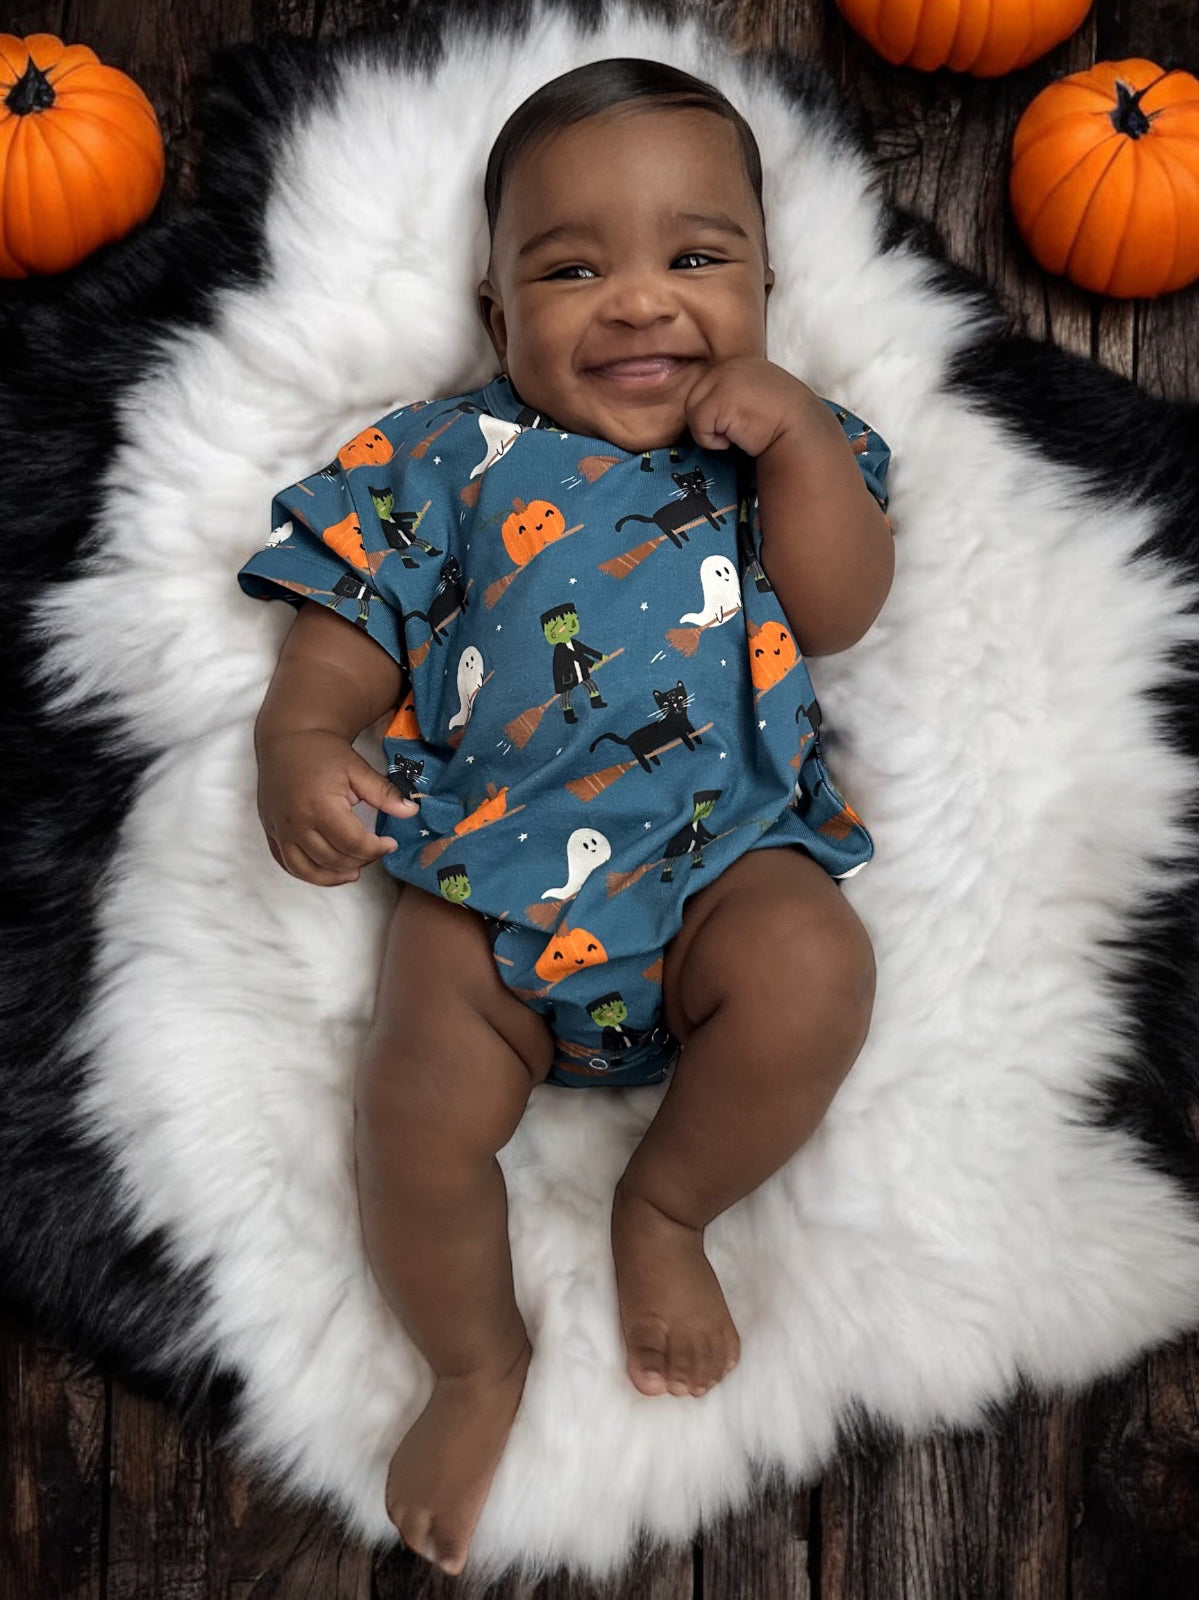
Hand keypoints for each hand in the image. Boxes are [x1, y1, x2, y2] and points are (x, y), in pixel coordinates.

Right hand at [256, 728, 417, 885]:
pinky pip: (288, 864)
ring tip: (355, 870)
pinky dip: (309, 873)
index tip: (390, 843)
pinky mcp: (271, 832)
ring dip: (335, 875)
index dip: (376, 849)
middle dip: (360, 860)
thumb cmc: (323, 752)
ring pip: (309, 869)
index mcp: (320, 806)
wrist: (287, 738)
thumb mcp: (357, 769)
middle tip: (374, 850)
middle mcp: (297, 823)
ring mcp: (281, 830)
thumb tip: (412, 811)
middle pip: (333, 859)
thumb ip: (384, 793)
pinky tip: (328, 870)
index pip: (353, 843)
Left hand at [683, 356, 818, 459]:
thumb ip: (737, 395)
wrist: (804, 432)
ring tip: (739, 433)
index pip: (708, 389)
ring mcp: (724, 377)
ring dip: (711, 431)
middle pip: (695, 397)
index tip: (741, 424)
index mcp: (742, 363)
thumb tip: (713, 412)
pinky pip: (697, 425)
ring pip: (692, 410)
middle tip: (739, 431)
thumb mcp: (761, 397)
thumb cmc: (786, 425)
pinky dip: (712, 441)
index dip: (717, 413)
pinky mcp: (719, 397)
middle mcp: (731, 364)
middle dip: (711, 420)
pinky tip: (738, 438)